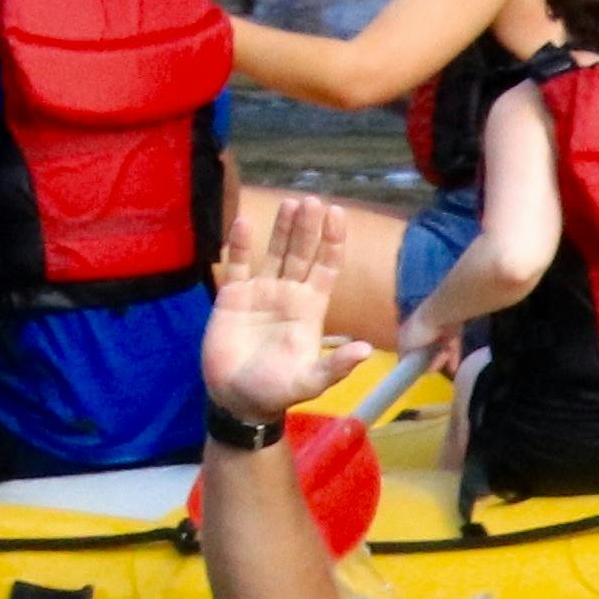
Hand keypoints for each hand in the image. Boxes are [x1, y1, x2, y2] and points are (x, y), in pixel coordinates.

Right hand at [202, 194, 370, 422]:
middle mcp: (289, 294)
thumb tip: (366, 350)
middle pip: (301, 253)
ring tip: (290, 203)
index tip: (337, 214)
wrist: (238, 399)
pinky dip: (240, 245)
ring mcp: (260, 293)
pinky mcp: (232, 296)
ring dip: (281, 229)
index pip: (326, 268)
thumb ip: (336, 366)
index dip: (332, 242)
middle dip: (308, 228)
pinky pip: (237, 265)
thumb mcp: (311, 381)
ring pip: (274, 253)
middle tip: (312, 200)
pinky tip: (244, 222)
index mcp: (311, 309)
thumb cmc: (277, 390)